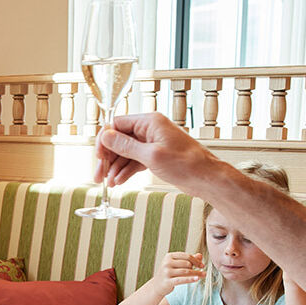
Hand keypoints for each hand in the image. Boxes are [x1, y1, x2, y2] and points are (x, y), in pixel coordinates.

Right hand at [94, 113, 223, 189]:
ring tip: (109, 182)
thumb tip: (106, 137)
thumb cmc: (186, 164)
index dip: (105, 140)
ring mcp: (152, 143)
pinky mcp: (155, 156)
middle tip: (99, 174)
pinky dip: (126, 170)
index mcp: (149, 122)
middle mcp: (150, 129)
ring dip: (115, 167)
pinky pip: (134, 161)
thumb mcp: (151, 155)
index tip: (99, 157)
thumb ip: (125, 146)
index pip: (117, 124)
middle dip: (108, 158)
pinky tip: (119, 181)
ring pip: (125, 152)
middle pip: (119, 140)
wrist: (206, 178)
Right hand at [152, 252, 205, 293]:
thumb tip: (200, 255)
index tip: (202, 265)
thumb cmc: (169, 274)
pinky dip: (190, 279)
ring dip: (196, 273)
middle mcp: (167, 263)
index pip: (186, 256)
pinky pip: (182, 279)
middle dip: (196, 268)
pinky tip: (197, 279)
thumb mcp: (177, 265)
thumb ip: (188, 260)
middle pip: (187, 263)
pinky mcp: (167, 281)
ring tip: (203, 275)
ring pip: (186, 271)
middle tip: (202, 272)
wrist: (157, 286)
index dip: (196, 260)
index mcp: (169, 256)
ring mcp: (166, 272)